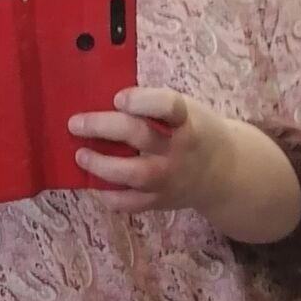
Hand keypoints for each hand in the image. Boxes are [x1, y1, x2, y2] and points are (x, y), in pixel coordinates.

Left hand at [69, 87, 234, 214]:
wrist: (225, 172)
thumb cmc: (194, 130)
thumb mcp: (185, 110)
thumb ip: (152, 105)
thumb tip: (102, 97)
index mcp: (187, 121)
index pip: (167, 106)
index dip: (141, 101)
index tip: (118, 98)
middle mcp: (178, 150)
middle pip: (138, 135)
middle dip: (102, 127)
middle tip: (75, 123)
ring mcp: (169, 179)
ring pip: (132, 173)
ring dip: (100, 164)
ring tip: (80, 155)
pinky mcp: (160, 201)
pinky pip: (129, 203)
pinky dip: (109, 196)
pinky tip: (95, 184)